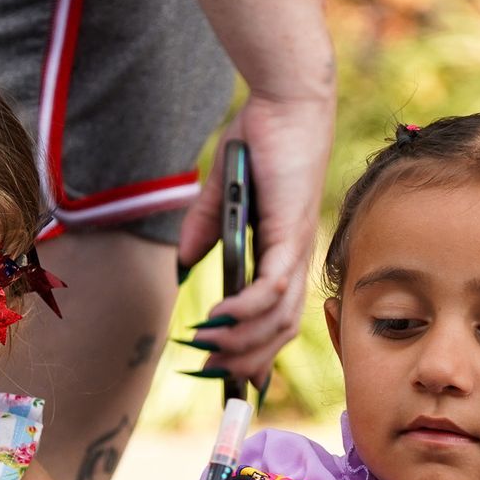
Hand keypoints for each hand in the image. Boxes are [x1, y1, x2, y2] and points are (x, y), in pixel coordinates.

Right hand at [176, 89, 335, 387]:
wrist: (286, 103)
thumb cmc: (260, 142)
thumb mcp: (219, 195)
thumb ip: (203, 230)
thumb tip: (183, 266)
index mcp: (283, 253)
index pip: (277, 318)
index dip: (256, 352)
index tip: (229, 376)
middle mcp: (295, 258)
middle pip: (279, 330)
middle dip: (246, 360)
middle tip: (213, 374)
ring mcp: (295, 247)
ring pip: (277, 317)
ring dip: (243, 341)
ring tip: (210, 350)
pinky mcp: (290, 232)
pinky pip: (272, 285)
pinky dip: (247, 308)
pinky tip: (220, 318)